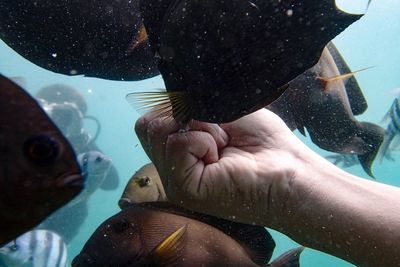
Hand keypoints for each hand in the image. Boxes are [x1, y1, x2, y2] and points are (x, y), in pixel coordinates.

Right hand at [135, 109, 307, 225]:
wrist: (290, 171)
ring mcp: (174, 180)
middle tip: (218, 135)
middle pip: (147, 124)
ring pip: (157, 130)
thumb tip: (165, 96)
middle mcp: (171, 167)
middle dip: (185, 116)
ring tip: (222, 146)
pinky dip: (202, 140)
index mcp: (179, 152)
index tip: (212, 120)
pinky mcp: (183, 189)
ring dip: (198, 128)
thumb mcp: (223, 111)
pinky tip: (221, 156)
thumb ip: (190, 105)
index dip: (177, 107)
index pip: (151, 119)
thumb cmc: (264, 143)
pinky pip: (176, 144)